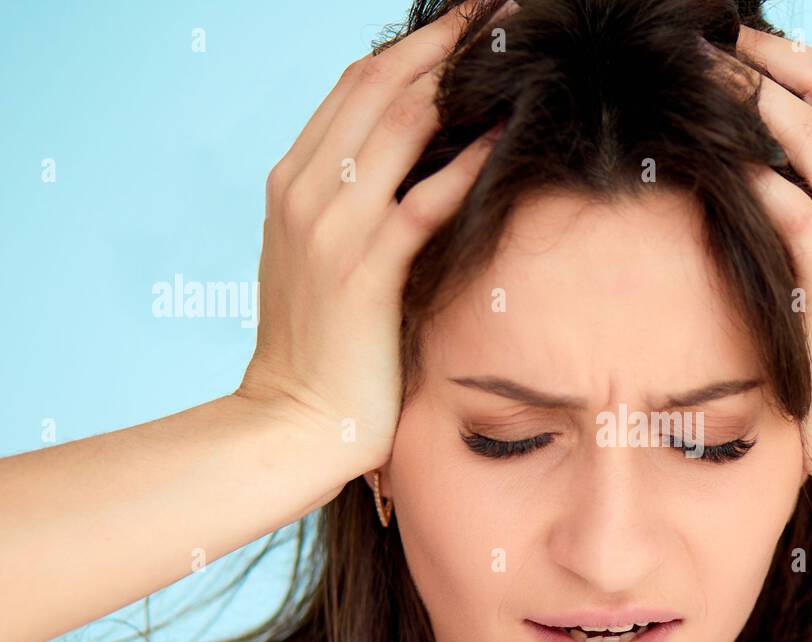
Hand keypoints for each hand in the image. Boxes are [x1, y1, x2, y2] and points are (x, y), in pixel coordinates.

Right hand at [237, 1, 517, 471]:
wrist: (290, 422)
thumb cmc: (321, 349)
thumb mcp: (325, 260)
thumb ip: (354, 209)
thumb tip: (417, 170)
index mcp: (294, 181)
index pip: (357, 87)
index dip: (414, 45)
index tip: (463, 21)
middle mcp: (305, 190)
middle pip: (380, 85)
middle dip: (442, 39)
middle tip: (496, 8)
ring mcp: (330, 228)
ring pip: (399, 126)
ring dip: (460, 80)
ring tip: (511, 49)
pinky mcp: (363, 274)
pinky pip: (420, 203)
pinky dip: (465, 165)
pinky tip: (504, 136)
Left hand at [708, 26, 811, 493]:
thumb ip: (811, 212)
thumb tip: (751, 175)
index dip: (788, 57)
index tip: (734, 44)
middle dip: (769, 58)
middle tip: (708, 43)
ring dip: (755, 101)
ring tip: (702, 80)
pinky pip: (795, 214)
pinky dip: (758, 184)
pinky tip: (718, 166)